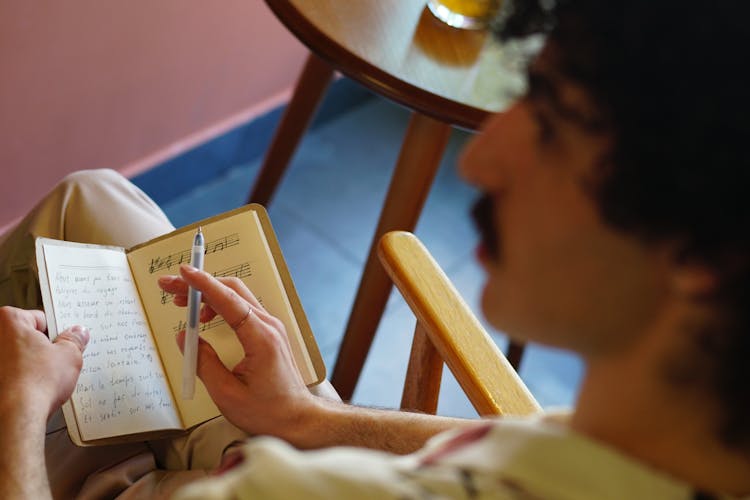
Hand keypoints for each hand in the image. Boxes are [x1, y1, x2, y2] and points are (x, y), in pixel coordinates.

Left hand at [0, 306, 88, 417]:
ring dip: (28, 364)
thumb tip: (77, 334)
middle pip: (25, 337)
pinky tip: (30, 389)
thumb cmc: (33, 385)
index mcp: (9, 320)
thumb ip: (74, 340)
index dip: (57, 332)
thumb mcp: (69, 356)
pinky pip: (8, 373)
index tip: (64, 342)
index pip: (40, 318)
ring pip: (16, 356)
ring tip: (43, 378)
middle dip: (41, 348)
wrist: (16, 417)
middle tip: (56, 360)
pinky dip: (17, 378)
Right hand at [158, 266, 318, 438]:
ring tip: (182, 304)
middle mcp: (269, 326)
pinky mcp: (269, 332)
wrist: (297, 419)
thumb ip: (203, 362)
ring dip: (208, 294)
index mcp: (261, 338)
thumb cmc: (267, 411)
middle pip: (232, 290)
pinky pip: (243, 308)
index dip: (204, 284)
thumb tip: (184, 336)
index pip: (229, 300)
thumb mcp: (226, 393)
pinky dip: (220, 305)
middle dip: (199, 285)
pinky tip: (204, 317)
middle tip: (171, 287)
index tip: (184, 272)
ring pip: (237, 296)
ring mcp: (271, 327)